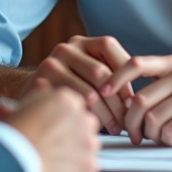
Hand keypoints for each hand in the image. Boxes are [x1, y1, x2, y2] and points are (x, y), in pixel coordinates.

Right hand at [5, 80, 99, 171]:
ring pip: (89, 145)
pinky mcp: (88, 165)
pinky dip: (78, 171)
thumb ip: (40, 94)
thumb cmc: (12, 132)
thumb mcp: (23, 104)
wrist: (11, 159)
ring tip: (57, 159)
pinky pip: (89, 167)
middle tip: (57, 143)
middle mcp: (82, 117)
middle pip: (87, 123)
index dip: (66, 117)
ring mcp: (88, 143)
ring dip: (79, 151)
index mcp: (66, 99)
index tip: (56, 126)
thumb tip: (44, 84)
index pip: (76, 105)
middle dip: (76, 132)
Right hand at [21, 35, 135, 135]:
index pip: (109, 47)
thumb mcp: (90, 76)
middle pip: (101, 72)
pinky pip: (72, 104)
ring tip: (117, 129)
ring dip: (107, 114)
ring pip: (89, 91)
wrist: (33, 97)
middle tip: (128, 121)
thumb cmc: (72, 91)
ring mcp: (52, 63)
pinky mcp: (41, 82)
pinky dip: (87, 118)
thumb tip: (138, 99)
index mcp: (83, 43)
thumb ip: (111, 78)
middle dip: (118, 100)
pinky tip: (95, 128)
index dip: (124, 72)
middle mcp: (66, 48)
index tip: (133, 100)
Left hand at [101, 55, 171, 145]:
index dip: (116, 78)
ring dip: (151, 134)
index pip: (136, 64)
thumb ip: (152, 88)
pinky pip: (167, 130)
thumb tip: (116, 102)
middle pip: (138, 100)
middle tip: (134, 136)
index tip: (103, 93)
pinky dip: (166, 139)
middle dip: (131, 123)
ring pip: (151, 119)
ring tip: (160, 136)